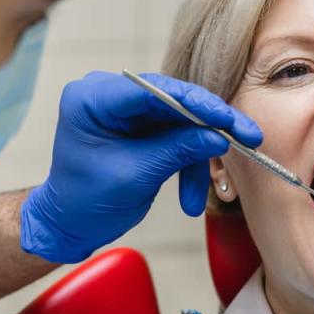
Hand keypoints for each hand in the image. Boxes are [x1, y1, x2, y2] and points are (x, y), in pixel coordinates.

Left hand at [20, 71, 261, 262]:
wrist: (68, 224)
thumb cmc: (85, 202)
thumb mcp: (135, 175)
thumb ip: (177, 149)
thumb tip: (219, 135)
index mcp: (93, 98)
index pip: (154, 89)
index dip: (196, 102)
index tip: (227, 118)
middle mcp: (108, 94)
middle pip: (173, 100)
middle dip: (207, 128)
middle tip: (245, 139)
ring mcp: (124, 110)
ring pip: (179, 121)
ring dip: (194, 159)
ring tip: (196, 199)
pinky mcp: (139, 126)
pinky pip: (175, 135)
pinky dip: (186, 164)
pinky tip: (189, 197)